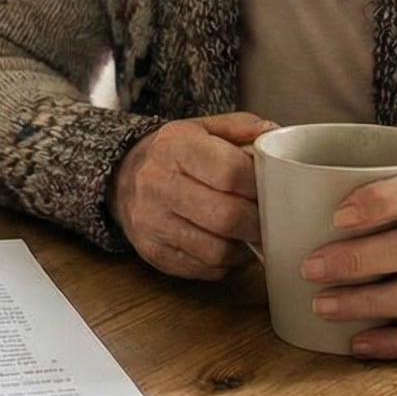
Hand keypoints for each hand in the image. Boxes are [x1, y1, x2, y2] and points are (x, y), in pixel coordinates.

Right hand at [109, 114, 276, 278]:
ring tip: (248, 233)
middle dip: (257, 221)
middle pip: (226, 216)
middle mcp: (158, 185)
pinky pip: (204, 268)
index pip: (230, 172)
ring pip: (217, 249)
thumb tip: (275, 134)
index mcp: (175, 148)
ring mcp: (153, 222)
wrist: (122, 177)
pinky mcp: (154, 252)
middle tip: (268, 217)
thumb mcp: (201, 128)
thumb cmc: (171, 154)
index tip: (271, 188)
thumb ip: (240, 127)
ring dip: (243, 246)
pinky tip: (227, 245)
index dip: (260, 185)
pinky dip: (225, 262)